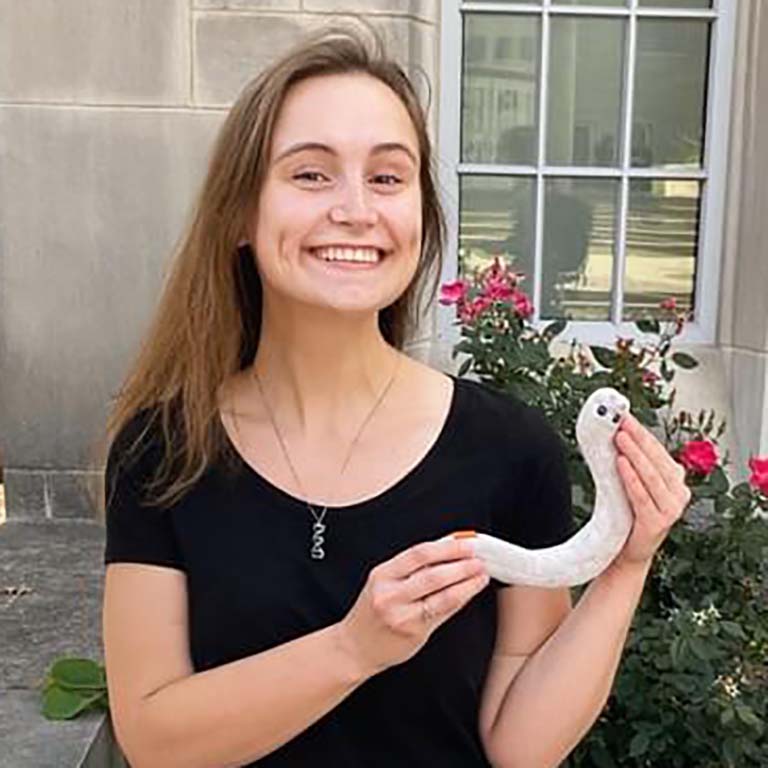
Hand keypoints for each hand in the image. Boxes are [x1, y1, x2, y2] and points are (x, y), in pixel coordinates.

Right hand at [337, 538, 489, 676]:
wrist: (355, 647)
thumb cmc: (373, 611)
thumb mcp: (384, 581)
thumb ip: (412, 566)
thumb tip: (447, 545)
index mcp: (382, 574)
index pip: (419, 554)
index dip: (447, 547)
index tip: (466, 543)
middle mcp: (390, 594)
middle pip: (433, 574)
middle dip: (461, 564)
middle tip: (479, 558)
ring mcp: (402, 615)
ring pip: (442, 595)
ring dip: (467, 582)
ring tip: (481, 574)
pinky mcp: (414, 632)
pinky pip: (443, 612)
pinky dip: (460, 599)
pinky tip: (470, 592)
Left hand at [613, 412, 691, 568]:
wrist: (626, 553)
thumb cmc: (629, 516)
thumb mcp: (634, 485)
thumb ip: (633, 464)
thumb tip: (617, 434)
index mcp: (674, 481)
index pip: (658, 450)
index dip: (642, 432)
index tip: (626, 417)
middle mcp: (678, 493)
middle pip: (656, 459)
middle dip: (638, 438)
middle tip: (621, 422)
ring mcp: (671, 509)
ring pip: (651, 475)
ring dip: (635, 454)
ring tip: (620, 438)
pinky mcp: (657, 523)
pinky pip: (642, 495)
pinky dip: (631, 478)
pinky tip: (621, 464)